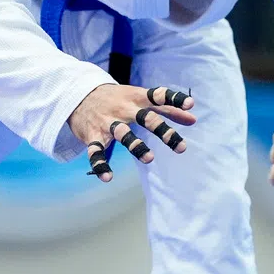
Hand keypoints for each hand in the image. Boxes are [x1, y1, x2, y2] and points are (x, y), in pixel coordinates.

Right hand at [68, 83, 195, 181]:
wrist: (81, 96)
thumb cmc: (120, 99)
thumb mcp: (142, 99)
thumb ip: (168, 109)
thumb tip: (193, 119)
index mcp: (138, 98)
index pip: (159, 96)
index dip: (175, 99)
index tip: (190, 104)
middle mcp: (125, 109)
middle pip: (146, 118)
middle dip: (163, 131)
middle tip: (182, 147)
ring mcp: (108, 122)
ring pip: (123, 134)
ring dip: (136, 146)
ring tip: (150, 159)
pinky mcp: (93, 135)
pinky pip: (95, 151)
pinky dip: (100, 164)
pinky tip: (108, 177)